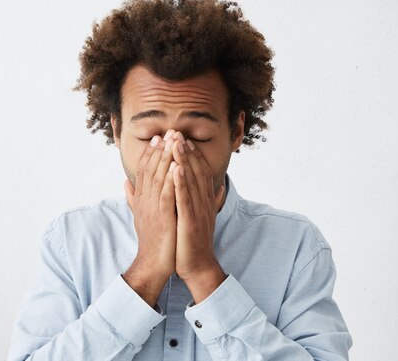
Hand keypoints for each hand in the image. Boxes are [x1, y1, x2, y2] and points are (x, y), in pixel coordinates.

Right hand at [123, 131, 177, 295]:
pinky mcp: (163, 218)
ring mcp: (153, 209)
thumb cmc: (151, 240)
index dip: (151, 154)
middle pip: (151, 170)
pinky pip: (167, 195)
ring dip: (166, 159)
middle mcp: (145, 201)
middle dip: (160, 150)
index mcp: (142, 200)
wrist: (153, 264)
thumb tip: (125, 183)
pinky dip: (172, 180)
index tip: (158, 138)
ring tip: (173, 141)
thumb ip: (134, 198)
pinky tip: (177, 166)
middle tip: (167, 132)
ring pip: (159, 179)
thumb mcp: (140, 216)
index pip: (145, 172)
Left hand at [169, 132, 225, 282]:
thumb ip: (211, 200)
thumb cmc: (194, 242)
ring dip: (184, 161)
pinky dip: (181, 183)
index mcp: (204, 201)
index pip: (199, 172)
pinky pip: (185, 199)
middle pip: (196, 172)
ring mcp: (198, 212)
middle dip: (186, 151)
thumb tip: (222, 186)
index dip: (192, 154)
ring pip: (191, 181)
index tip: (183, 138)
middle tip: (177, 132)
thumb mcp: (203, 216)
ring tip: (176, 143)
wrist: (197, 266)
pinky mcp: (190, 222)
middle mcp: (203, 203)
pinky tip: (176, 169)